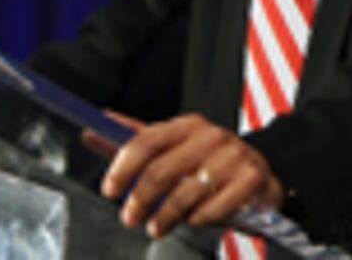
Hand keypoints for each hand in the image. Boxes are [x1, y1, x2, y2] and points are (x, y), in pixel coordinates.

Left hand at [99, 113, 283, 238]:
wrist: (258, 176)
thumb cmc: (208, 165)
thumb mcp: (173, 150)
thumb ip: (135, 143)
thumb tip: (93, 129)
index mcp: (189, 125)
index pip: (148, 140)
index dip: (123, 166)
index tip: (110, 188)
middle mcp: (212, 136)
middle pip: (161, 170)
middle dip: (139, 200)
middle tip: (130, 218)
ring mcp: (234, 155)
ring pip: (186, 193)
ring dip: (165, 217)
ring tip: (157, 227)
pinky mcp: (251, 178)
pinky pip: (214, 207)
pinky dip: (200, 219)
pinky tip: (196, 220)